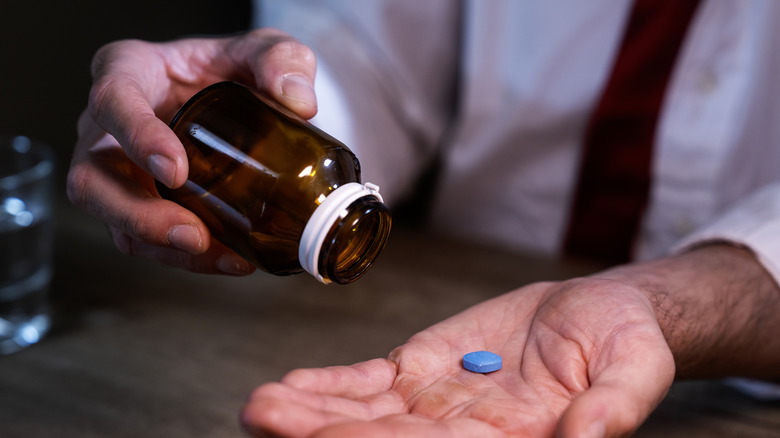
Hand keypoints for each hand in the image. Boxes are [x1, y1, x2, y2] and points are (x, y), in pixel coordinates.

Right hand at [67, 30, 317, 273]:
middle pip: (91, 178)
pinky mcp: (140, 203)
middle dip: (137, 215)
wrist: (237, 93)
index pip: (113, 100)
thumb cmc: (234, 66)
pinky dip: (186, 258)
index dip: (136, 137)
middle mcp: (108, 126)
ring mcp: (118, 170)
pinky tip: (231, 260)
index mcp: (128, 72)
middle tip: (192, 235)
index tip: (175, 171)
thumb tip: (300, 105)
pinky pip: (146, 240)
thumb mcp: (264, 49)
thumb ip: (283, 61)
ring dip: (162, 247)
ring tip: (219, 257)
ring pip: (113, 220)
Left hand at [242, 278, 674, 436]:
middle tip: (268, 420)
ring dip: (312, 413)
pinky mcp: (420, 369)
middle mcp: (464, 433)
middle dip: (326, 435)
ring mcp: (435, 403)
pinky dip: (330, 385)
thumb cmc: (624, 343)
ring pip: (365, 415)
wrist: (597, 313)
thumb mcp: (633, 369)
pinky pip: (369, 382)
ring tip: (262, 407)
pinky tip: (292, 387)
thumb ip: (610, 408)